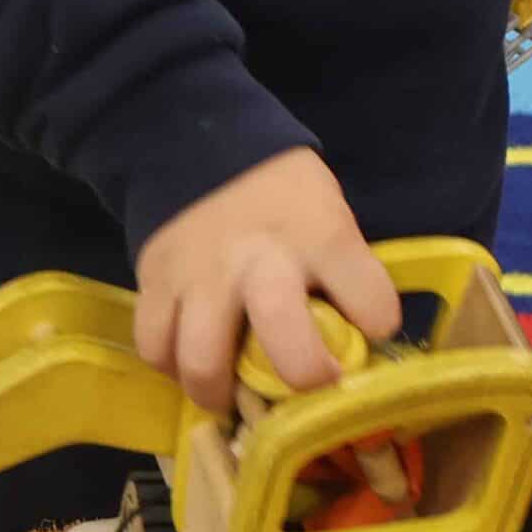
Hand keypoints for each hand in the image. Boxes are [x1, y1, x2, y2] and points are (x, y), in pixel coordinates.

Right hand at [133, 147, 401, 414]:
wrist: (197, 139)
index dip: (376, 325)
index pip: (372, 303)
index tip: (370, 329)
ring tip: (229, 391)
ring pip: (202, 361)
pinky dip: (170, 366)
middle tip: (303, 386)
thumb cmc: (279, 190)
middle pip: (287, 349)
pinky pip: (155, 346)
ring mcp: (202, 275)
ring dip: (219, 391)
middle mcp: (261, 261)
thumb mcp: (326, 213)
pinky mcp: (155, 280)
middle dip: (302, 381)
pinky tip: (188, 358)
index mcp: (320, 238)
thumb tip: (353, 339)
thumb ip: (340, 272)